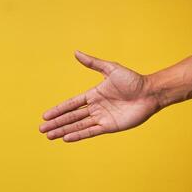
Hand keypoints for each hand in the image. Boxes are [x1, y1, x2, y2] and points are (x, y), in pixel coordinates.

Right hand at [40, 51, 160, 141]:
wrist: (150, 92)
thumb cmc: (132, 80)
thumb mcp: (110, 69)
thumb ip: (92, 63)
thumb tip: (76, 52)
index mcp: (93, 94)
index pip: (71, 104)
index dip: (58, 109)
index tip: (45, 115)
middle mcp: (95, 107)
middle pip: (71, 117)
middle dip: (56, 123)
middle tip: (42, 129)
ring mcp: (101, 117)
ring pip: (78, 126)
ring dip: (63, 131)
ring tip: (50, 136)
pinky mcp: (109, 126)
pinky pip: (91, 131)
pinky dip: (78, 135)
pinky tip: (66, 138)